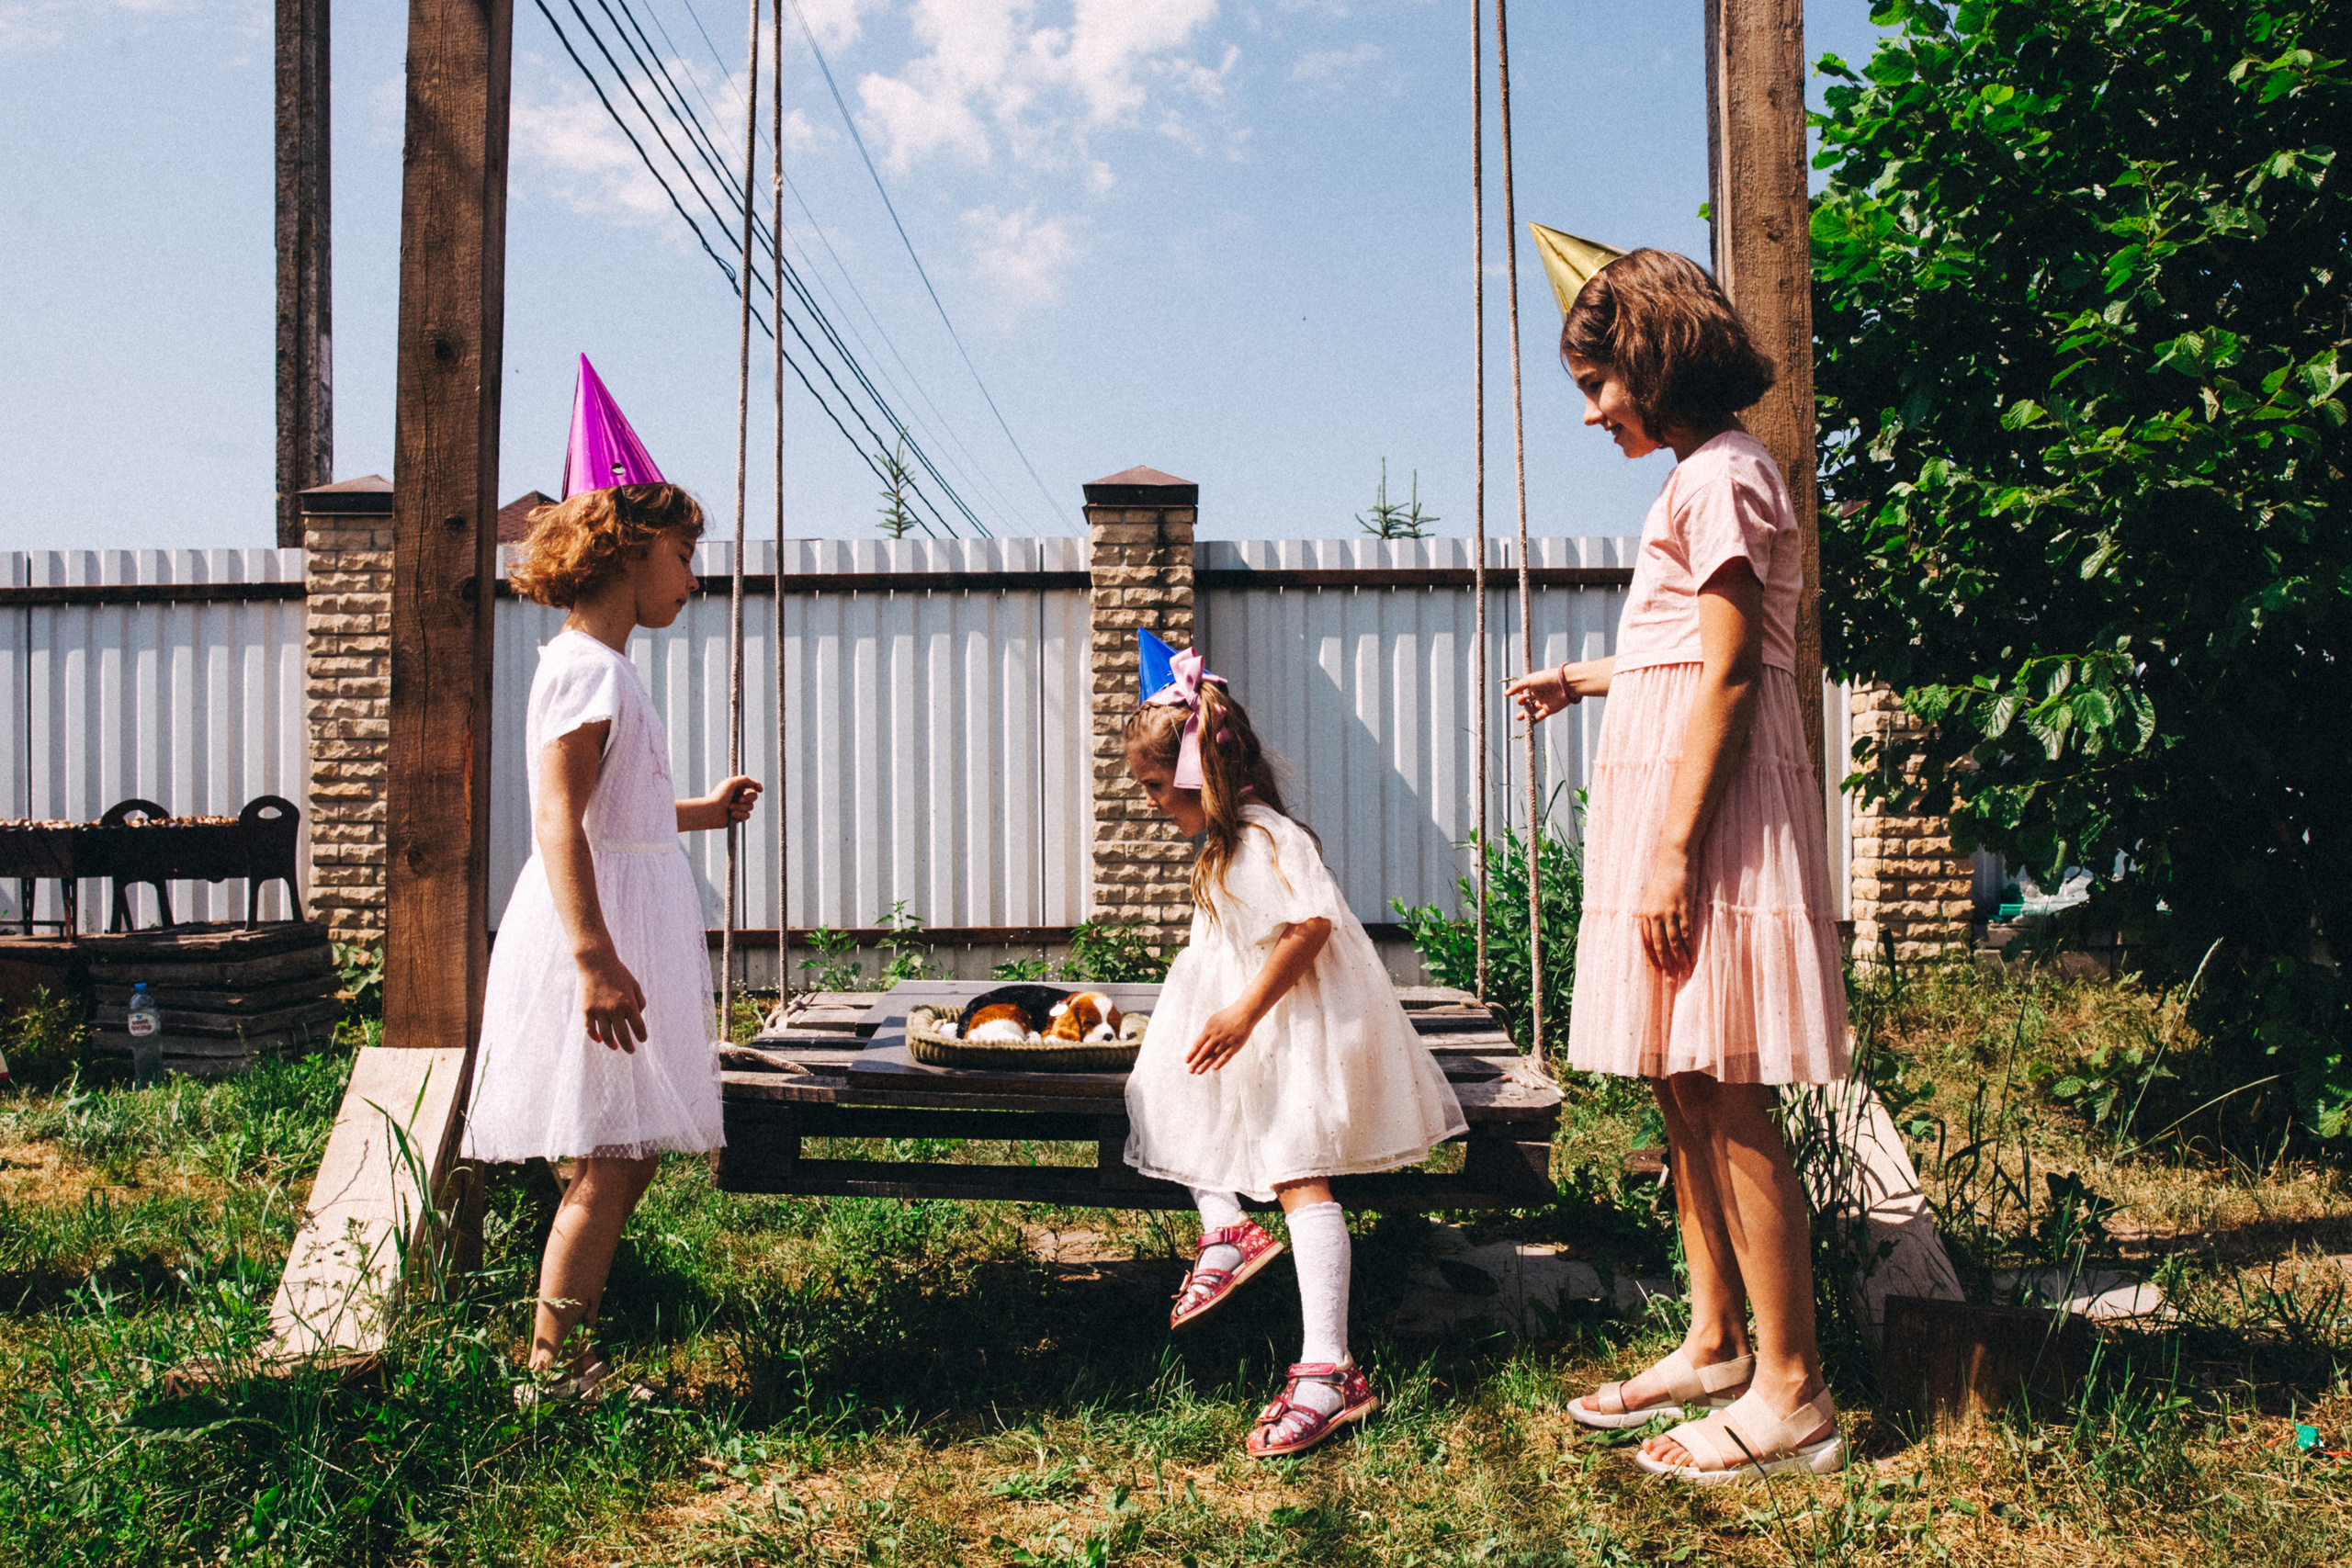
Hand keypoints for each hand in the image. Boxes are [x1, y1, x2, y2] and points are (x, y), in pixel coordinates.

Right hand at [577, 947, 647, 1050]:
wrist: (596, 963)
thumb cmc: (618, 973)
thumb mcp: (634, 985)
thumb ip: (639, 1001)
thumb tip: (638, 1017)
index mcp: (629, 1003)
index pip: (638, 1026)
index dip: (641, 1036)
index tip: (642, 1040)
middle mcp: (614, 1009)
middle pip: (623, 1035)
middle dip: (628, 1046)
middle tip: (631, 1051)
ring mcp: (599, 1011)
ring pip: (606, 1035)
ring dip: (612, 1044)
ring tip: (616, 1047)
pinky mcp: (587, 1010)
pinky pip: (590, 1029)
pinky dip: (595, 1037)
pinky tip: (600, 1040)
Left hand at [709, 776, 761, 823]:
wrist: (711, 812)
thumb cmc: (719, 796)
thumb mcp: (731, 782)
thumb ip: (745, 779)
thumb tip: (754, 783)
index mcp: (736, 787)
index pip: (751, 785)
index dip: (757, 786)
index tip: (759, 789)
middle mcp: (738, 796)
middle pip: (754, 796)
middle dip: (747, 798)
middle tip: (738, 799)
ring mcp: (738, 807)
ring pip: (750, 807)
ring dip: (740, 807)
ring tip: (729, 807)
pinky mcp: (738, 817)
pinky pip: (747, 816)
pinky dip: (739, 815)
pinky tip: (731, 815)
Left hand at [1185, 1002, 1257, 1073]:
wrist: (1244, 1012)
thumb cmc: (1227, 1017)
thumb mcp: (1213, 1021)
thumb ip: (1207, 1033)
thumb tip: (1199, 1045)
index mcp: (1209, 1030)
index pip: (1198, 1044)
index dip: (1192, 1053)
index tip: (1186, 1061)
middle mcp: (1216, 1036)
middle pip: (1204, 1051)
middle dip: (1196, 1061)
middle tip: (1190, 1070)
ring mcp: (1226, 1041)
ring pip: (1214, 1055)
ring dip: (1205, 1064)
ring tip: (1198, 1072)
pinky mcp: (1235, 1045)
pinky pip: (1227, 1055)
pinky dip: (1220, 1062)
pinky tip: (1214, 1068)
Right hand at [1506, 662, 1596, 724]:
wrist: (1565, 684)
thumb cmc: (1547, 679)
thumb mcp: (1529, 681)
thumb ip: (1516, 687)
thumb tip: (1505, 694)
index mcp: (1534, 684)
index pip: (1524, 690)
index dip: (1519, 693)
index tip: (1518, 693)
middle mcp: (1539, 693)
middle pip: (1527, 700)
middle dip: (1522, 702)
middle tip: (1521, 702)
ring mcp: (1544, 702)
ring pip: (1532, 709)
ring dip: (1525, 714)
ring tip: (1518, 718)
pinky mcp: (1550, 710)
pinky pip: (1540, 716)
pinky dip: (1534, 720)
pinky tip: (1528, 722)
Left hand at [1634, 843, 1698, 975]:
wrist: (1674, 858)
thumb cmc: (1666, 876)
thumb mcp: (1655, 896)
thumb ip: (1655, 912)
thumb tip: (1661, 929)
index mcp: (1644, 913)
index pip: (1646, 942)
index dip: (1653, 958)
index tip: (1659, 972)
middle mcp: (1653, 915)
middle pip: (1659, 946)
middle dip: (1666, 965)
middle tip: (1672, 982)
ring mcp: (1668, 913)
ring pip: (1673, 943)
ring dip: (1679, 961)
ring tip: (1685, 975)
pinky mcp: (1683, 909)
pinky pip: (1686, 934)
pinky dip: (1690, 948)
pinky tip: (1694, 959)